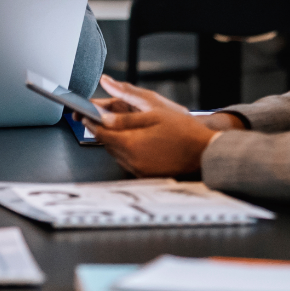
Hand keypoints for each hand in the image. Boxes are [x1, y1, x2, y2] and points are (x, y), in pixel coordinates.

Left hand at [84, 76, 229, 175]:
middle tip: (97, 118)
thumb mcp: (153, 115)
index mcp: (131, 144)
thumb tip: (103, 118)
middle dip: (102, 130)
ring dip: (114, 141)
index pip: (101, 133)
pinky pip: (128, 161)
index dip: (90, 122)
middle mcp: (132, 161)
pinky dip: (126, 150)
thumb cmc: (184, 132)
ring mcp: (139, 170)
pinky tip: (134, 141)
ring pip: (117, 153)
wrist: (206, 152)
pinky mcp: (147, 175)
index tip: (83, 114)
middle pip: (107, 144)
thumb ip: (124, 118)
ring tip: (118, 128)